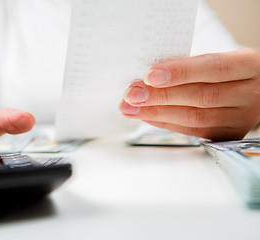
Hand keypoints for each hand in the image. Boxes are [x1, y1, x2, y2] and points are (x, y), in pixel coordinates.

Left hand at [120, 48, 259, 140]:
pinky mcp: (227, 134)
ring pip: (195, 118)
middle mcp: (249, 94)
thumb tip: (149, 76)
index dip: (181, 72)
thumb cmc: (230, 71)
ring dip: (157, 113)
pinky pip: (192, 131)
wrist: (256, 90)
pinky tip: (147, 116)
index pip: (214, 68)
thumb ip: (190, 66)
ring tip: (131, 108)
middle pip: (201, 97)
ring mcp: (240, 118)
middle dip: (161, 96)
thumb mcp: (220, 59)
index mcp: (249, 66)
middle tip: (132, 94)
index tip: (150, 75)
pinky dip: (165, 122)